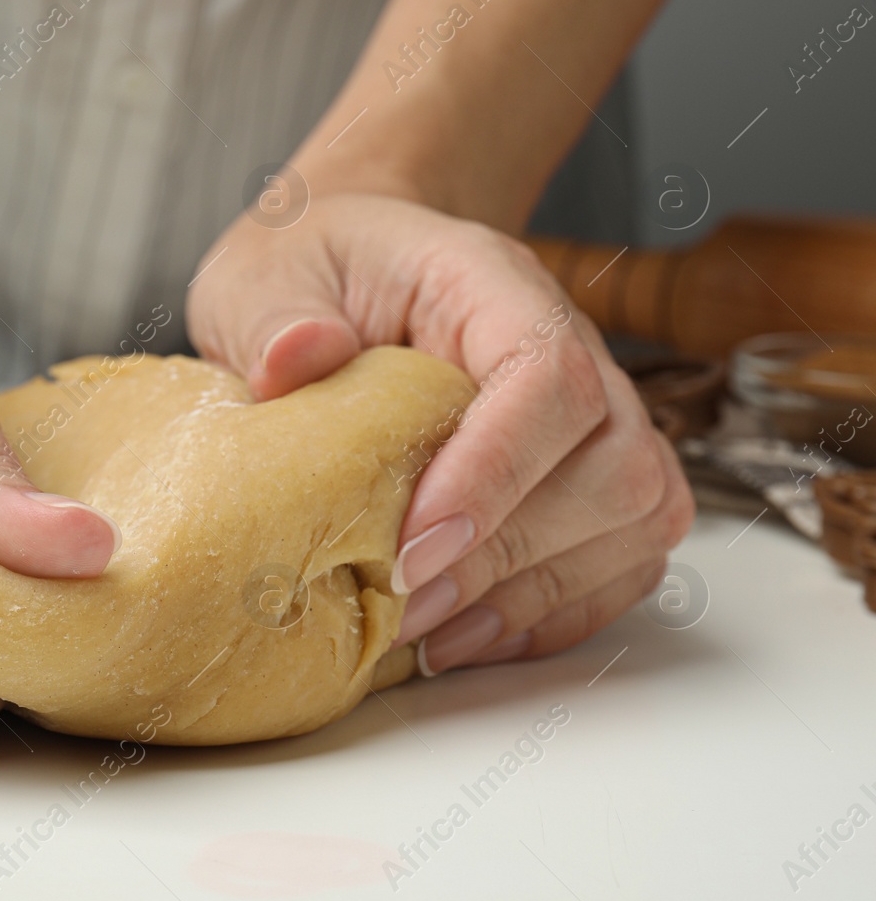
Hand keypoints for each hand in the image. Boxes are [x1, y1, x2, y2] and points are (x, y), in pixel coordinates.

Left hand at [186, 192, 692, 673]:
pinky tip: (469, 635)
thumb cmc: (313, 266)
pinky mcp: (590, 473)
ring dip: (534, 594)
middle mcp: (568, 341)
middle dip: (508, 555)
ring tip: (425, 632)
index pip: (548, 374)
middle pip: (614, 463)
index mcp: (491, 282)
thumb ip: (275, 317)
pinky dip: (556, 610)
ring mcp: (593, 411)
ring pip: (637, 518)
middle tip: (402, 606)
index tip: (410, 546)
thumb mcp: (264, 275)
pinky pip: (624, 554)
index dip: (494, 472)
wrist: (352, 264)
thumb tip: (295, 360)